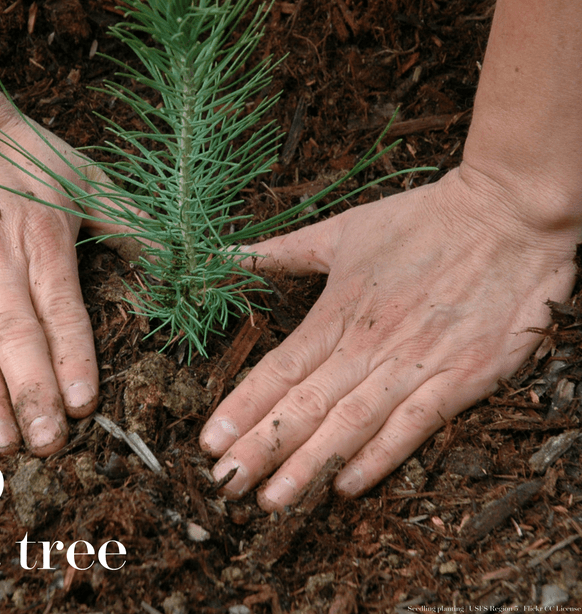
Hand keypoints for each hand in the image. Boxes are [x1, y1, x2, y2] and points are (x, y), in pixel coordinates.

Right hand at [0, 89, 125, 454]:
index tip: (85, 406)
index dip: (74, 359)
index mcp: (42, 236)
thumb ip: (127, 220)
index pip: (62, 310)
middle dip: (34, 394)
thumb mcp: (80, 173)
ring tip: (2, 442)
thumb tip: (177, 258)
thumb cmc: (14, 146)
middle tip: (48, 446)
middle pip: (16, 334)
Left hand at [200, 164, 578, 506]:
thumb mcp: (343, 230)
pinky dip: (379, 457)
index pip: (279, 369)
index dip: (243, 407)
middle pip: (305, 405)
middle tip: (225, 484)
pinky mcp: (462, 378)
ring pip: (351, 424)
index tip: (209, 440)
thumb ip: (283, 252)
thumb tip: (229, 254)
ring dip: (308, 465)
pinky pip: (414, 426)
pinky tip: (346, 486)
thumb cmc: (420, 220)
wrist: (505, 215)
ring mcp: (415, 364)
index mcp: (338, 310)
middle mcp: (369, 344)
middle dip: (261, 448)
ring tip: (272, 500)